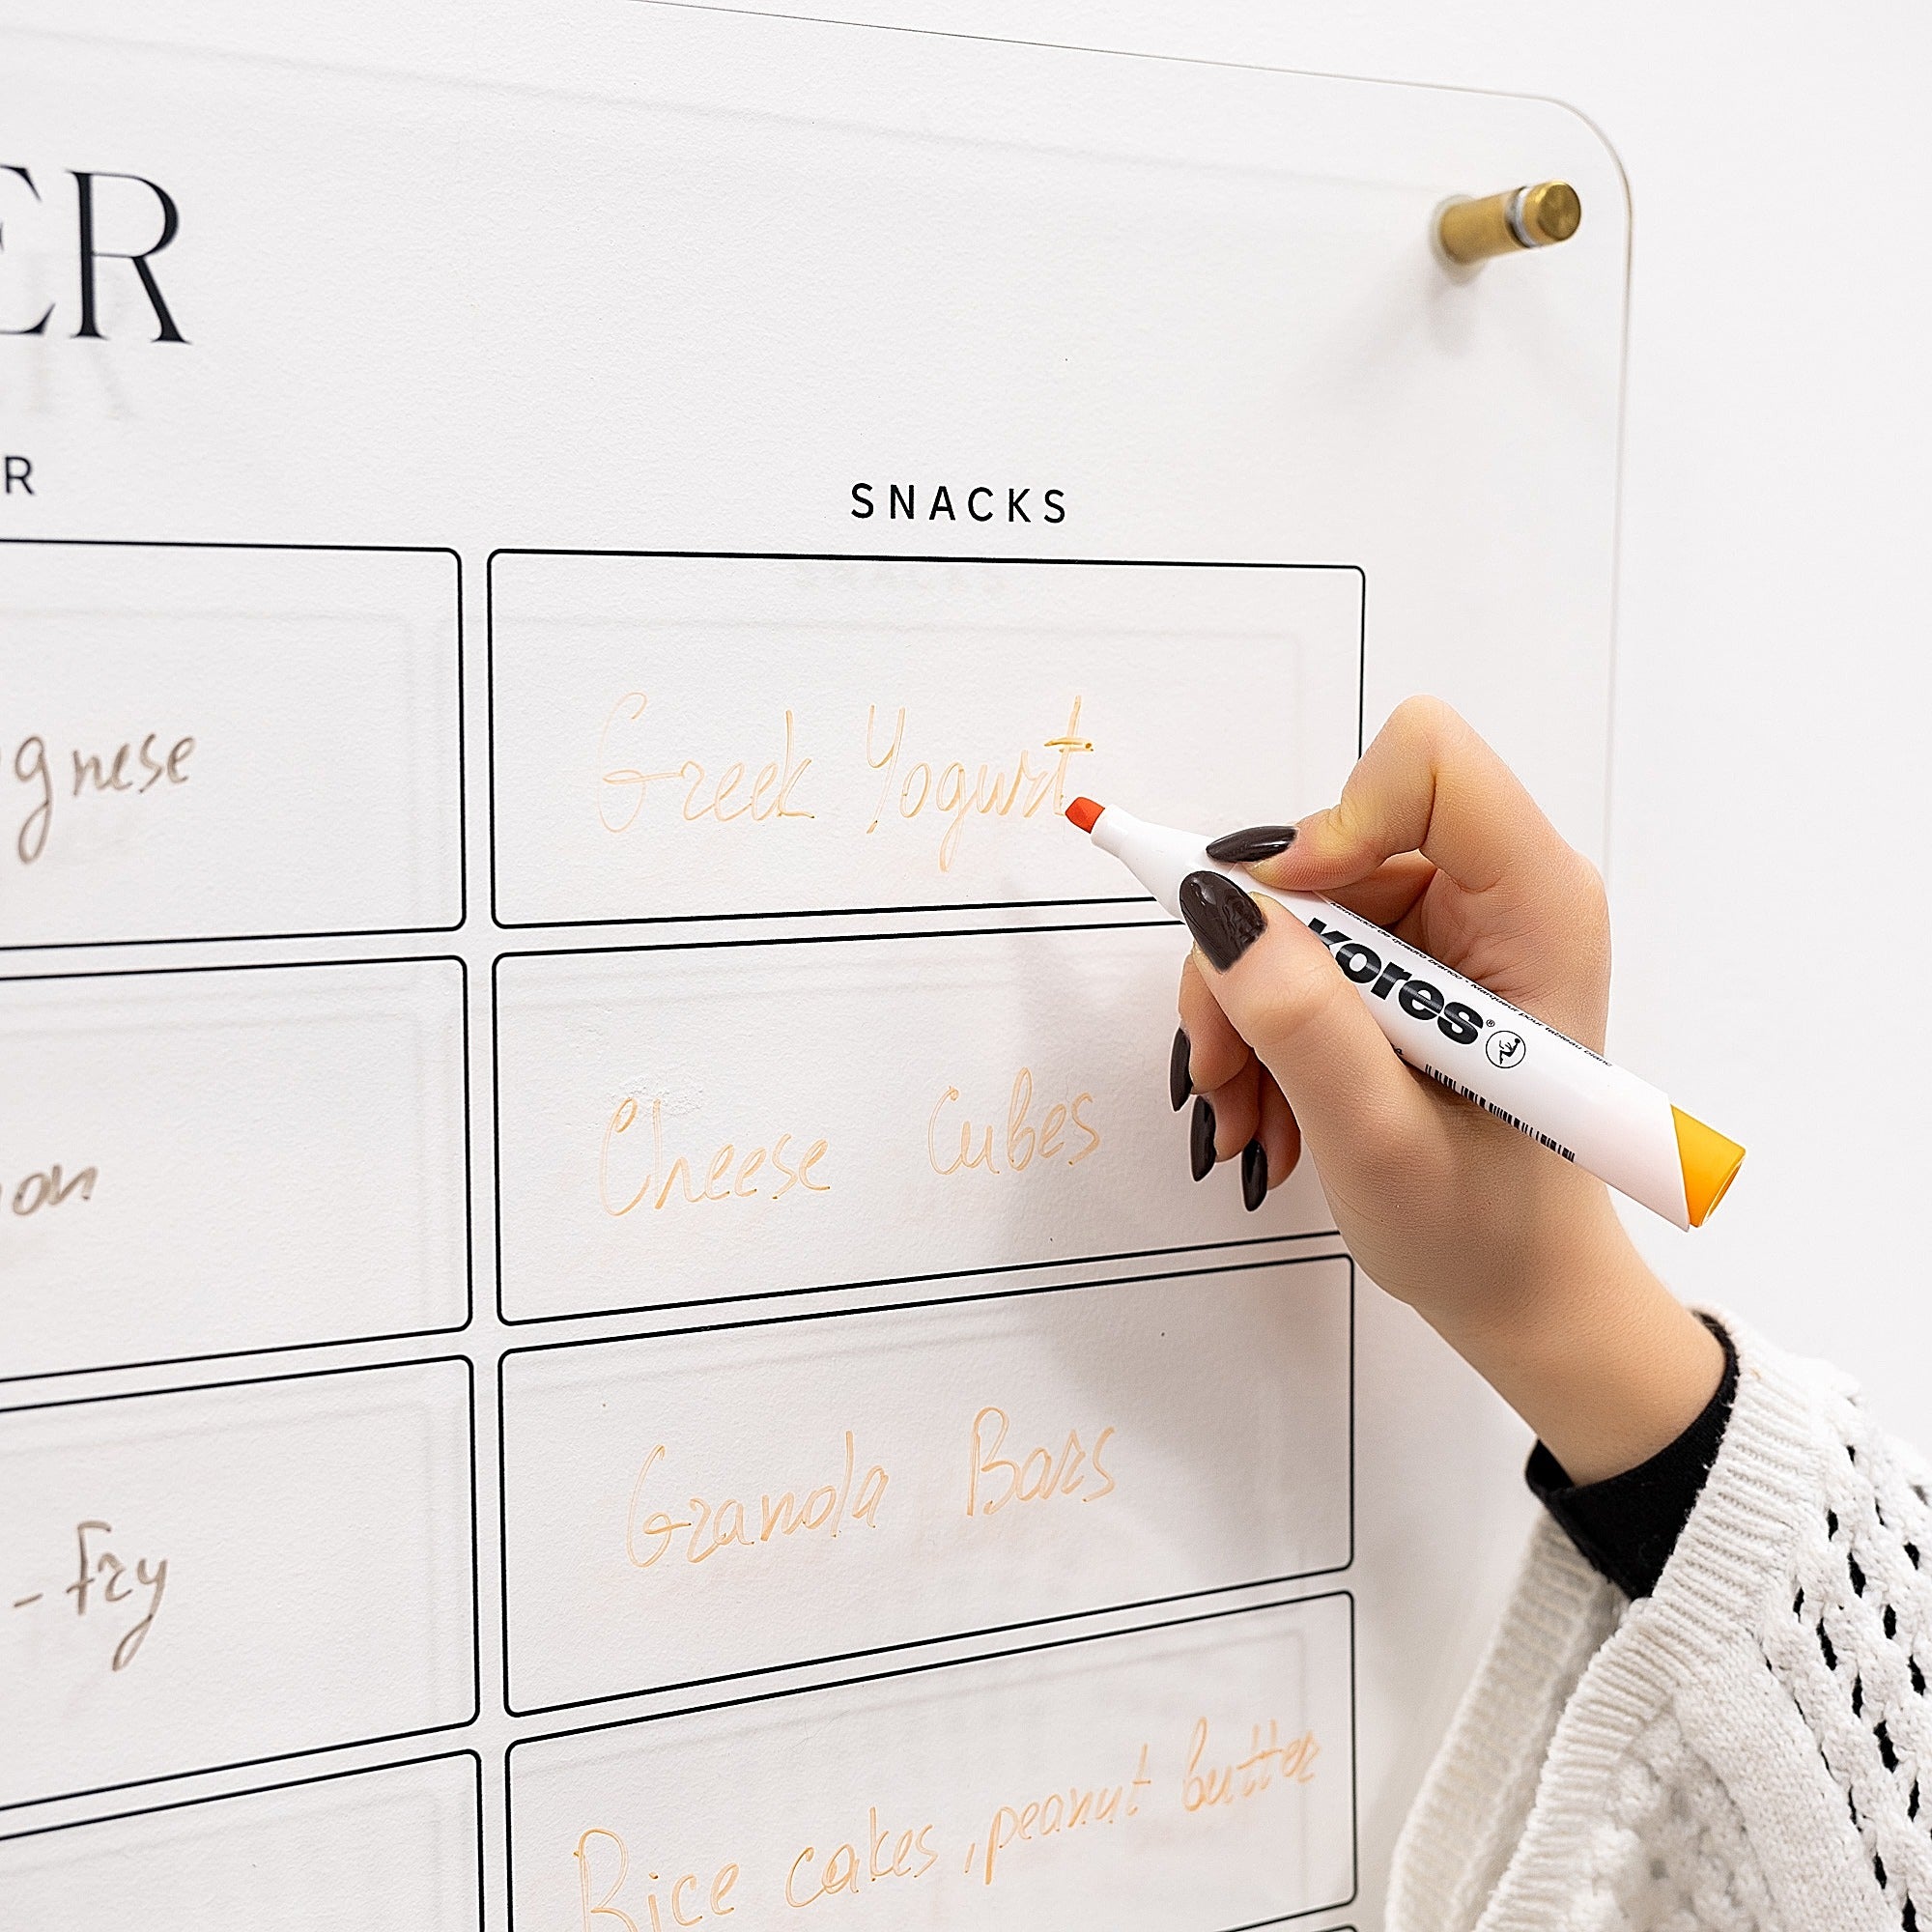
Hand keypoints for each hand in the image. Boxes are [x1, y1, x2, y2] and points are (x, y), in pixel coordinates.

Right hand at [1175, 696, 1721, 1482]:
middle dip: (1254, 955)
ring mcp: (1444, 929)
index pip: (1427, 761)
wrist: (1518, 1292)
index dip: (1336, 826)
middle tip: (1224, 1070)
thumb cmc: (1482, 1233)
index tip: (1286, 934)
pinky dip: (1257, 1028)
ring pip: (1290, 904)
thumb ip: (1301, 1019)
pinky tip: (1265, 1111)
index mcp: (1534, 908)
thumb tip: (1214, 905)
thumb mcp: (1379, 1138)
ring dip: (1242, 1009)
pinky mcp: (1404, 965)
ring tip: (1246, 1114)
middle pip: (1328, 840)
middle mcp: (1493, 894)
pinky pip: (1293, 951)